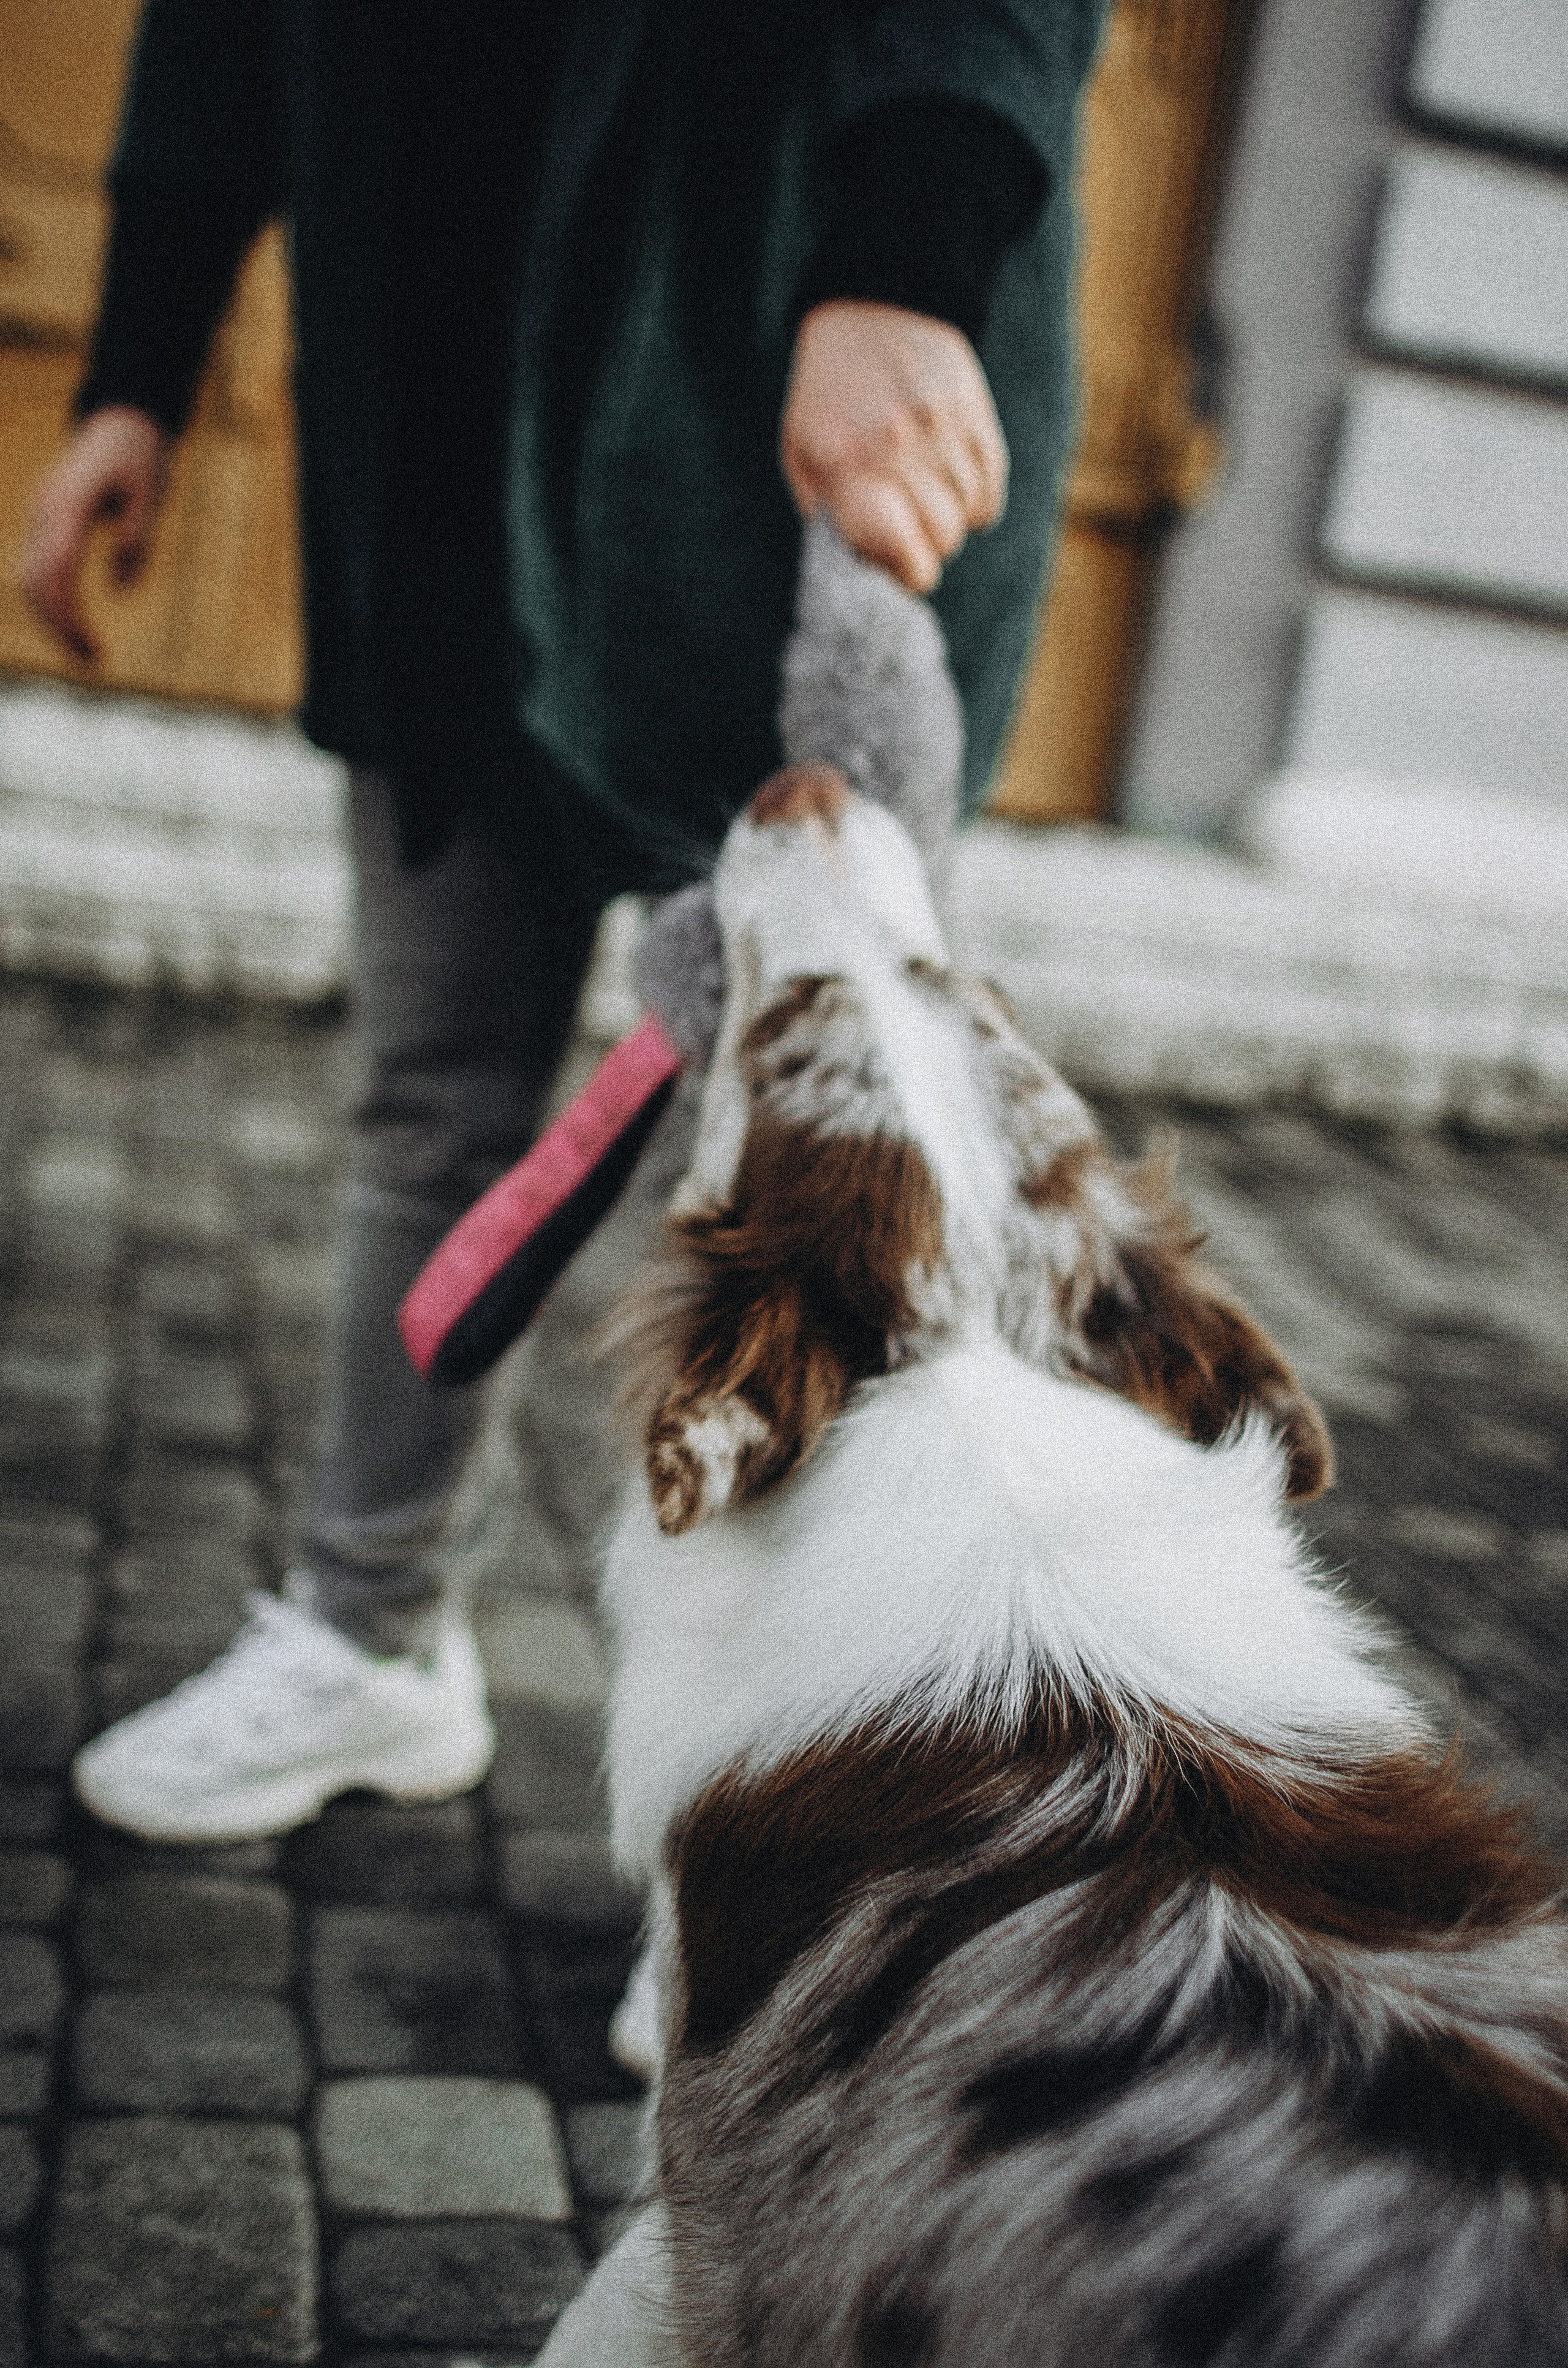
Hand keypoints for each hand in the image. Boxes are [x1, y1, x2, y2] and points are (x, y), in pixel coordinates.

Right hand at [21, 406, 169, 662]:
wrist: (120, 421)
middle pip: (35, 581)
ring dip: (51, 618)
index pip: (56, 570)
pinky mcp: (44, 521)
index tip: (92, 647)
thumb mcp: (150, 493)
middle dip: (58, 626)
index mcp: (67, 504)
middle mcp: (44, 510)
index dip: (67, 614)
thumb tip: (120, 588)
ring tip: (86, 651)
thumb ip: (136, 537)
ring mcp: (39, 515)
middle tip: (94, 661)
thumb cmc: (140, 457)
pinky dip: (49, 601)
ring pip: (28, 578)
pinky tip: (73, 624)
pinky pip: (35, 568)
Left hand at [781, 300, 1007, 593]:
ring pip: (968, 518)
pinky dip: (974, 498)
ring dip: (949, 517)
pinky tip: (949, 477)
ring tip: (923, 490)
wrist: (873, 307)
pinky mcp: (976, 418)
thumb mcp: (803, 453)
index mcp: (849, 467)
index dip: (906, 573)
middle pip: (942, 540)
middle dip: (926, 543)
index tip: (900, 565)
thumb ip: (829, 516)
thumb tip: (868, 569)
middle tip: (906, 522)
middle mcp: (901, 451)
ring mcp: (945, 432)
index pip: (905, 557)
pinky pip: (990, 492)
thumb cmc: (828, 395)